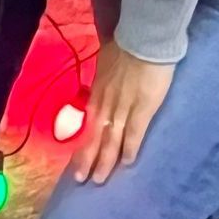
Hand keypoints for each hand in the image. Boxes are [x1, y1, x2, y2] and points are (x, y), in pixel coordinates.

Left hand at [72, 37, 173, 183]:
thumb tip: (107, 80)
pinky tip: (127, 163)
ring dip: (104, 161)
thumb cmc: (126, 47)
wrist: (142, 38)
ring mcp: (123, 107)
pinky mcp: (143, 109)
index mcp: (98, 93)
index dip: (81, 143)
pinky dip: (129, 149)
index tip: (75, 160)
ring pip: (110, 140)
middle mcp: (106, 103)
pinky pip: (134, 133)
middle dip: (86, 159)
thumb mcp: (106, 63)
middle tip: (80, 180)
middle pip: (94, 136)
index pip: (87, 124)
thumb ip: (106, 77)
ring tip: (98, 179)